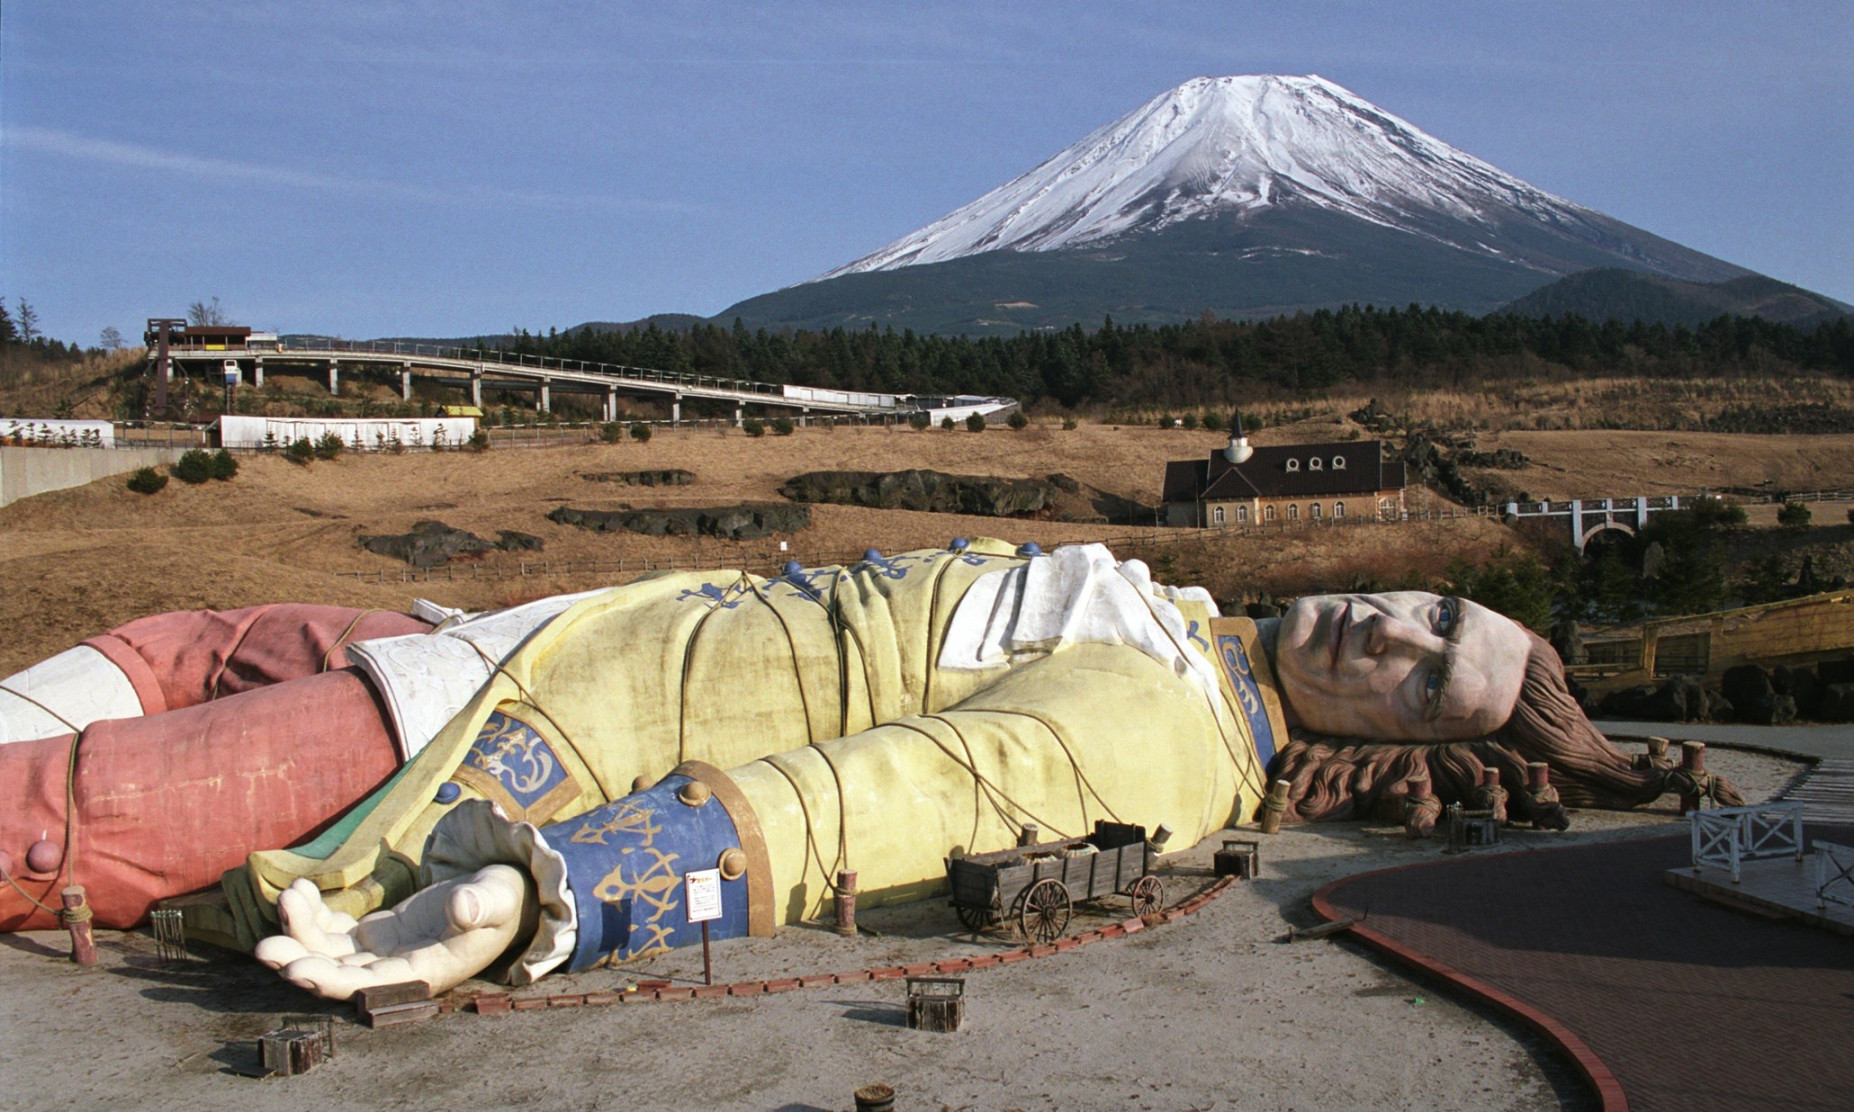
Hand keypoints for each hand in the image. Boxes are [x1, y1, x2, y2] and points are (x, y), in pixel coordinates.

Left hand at [254, 865, 535, 1000]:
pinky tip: (300, 889)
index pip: (369, 984)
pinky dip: (313, 915)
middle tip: (263, 947)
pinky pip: (335, 931)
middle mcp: (397, 969)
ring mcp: (383, 952)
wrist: (506, 893)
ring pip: (330, 951)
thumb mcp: (500, 898)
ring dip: (301, 931)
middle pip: (338, 973)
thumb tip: (461, 906)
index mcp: (426, 972)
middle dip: (300, 960)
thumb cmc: (506, 899)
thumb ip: (481, 904)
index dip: (330, 979)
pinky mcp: (377, 933)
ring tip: (287, 897)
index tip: (294, 967)